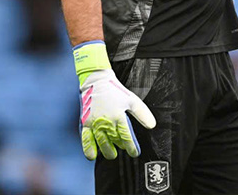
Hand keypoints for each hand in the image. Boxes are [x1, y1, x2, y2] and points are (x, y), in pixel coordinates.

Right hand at [73, 41, 155, 159]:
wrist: (96, 81)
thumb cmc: (115, 91)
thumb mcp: (132, 100)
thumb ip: (142, 114)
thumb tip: (152, 125)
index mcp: (119, 115)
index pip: (126, 136)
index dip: (131, 147)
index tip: (134, 153)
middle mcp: (107, 121)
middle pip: (114, 140)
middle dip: (120, 147)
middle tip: (122, 149)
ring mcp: (95, 122)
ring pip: (102, 142)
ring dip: (107, 150)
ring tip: (112, 153)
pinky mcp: (85, 122)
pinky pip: (86, 139)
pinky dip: (88, 148)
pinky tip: (92, 155)